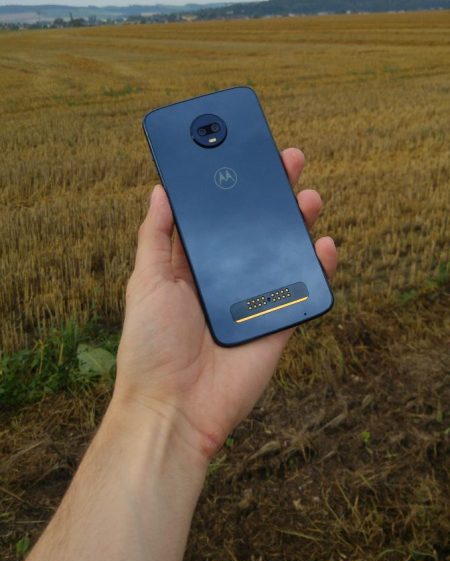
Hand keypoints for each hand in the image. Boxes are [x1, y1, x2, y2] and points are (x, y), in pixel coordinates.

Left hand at [113, 148, 336, 459]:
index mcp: (193, 264)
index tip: (244, 153)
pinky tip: (321, 245)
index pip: (218, 216)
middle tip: (287, 160)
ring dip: (298, 222)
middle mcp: (226, 277)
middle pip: (255, 228)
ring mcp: (255, 299)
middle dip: (272, 193)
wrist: (173, 408)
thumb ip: (156, 236)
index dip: (231, 185)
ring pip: (283, 252)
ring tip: (308, 195)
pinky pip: (303, 290)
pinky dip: (317, 267)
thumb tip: (162, 188)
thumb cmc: (150, 345)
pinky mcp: (278, 323)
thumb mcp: (145, 281)